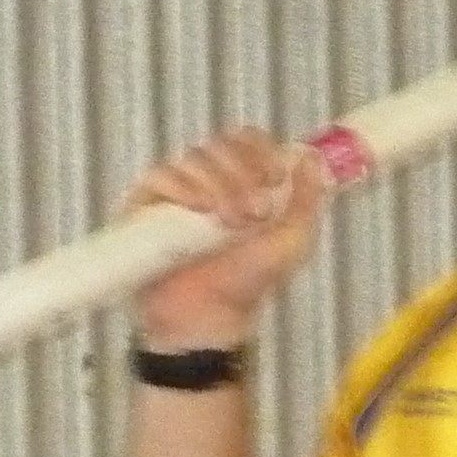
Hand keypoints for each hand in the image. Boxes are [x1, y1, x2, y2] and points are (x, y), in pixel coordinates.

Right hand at [122, 126, 325, 350]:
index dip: (260, 151)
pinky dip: (181, 186)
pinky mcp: (145, 204)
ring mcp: (175, 190)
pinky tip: (198, 209)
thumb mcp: (293, 242)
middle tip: (254, 213)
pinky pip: (159, 175)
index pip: (246, 140)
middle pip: (220, 144)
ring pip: (193, 158)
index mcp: (241, 180)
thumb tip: (311, 157)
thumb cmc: (248, 283)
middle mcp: (207, 179)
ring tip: (227, 222)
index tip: (273, 177)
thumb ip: (308, 200)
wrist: (209, 316)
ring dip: (217, 184)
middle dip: (241, 174)